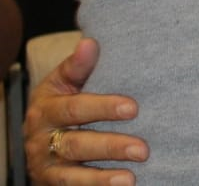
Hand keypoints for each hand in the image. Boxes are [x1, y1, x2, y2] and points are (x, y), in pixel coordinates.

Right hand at [24, 37, 148, 184]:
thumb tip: (90, 43)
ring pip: (73, 175)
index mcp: (45, 108)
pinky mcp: (54, 184)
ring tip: (130, 179)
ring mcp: (47, 166)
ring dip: (102, 178)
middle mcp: (42, 140)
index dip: (103, 108)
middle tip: (143, 149)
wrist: (40, 135)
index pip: (75, 109)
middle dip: (111, 147)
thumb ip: (78, 66)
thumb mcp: (63, 82)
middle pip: (76, 145)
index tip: (134, 108)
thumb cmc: (61, 101)